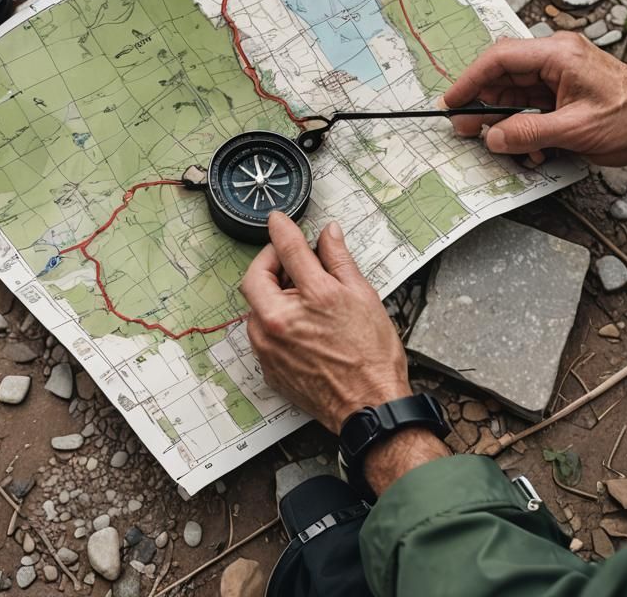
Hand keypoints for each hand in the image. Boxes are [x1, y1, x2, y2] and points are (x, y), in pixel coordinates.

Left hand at [240, 212, 410, 433]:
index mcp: (309, 298)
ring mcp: (269, 347)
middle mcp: (280, 323)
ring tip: (301, 298)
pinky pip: (261, 333)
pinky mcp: (268, 367)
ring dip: (272, 294)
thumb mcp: (362, 296)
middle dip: (270, 264)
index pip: (287, 249)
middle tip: (290, 261)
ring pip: (256, 307)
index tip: (278, 220)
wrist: (370, 406)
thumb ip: (339, 260)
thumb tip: (329, 235)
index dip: (282, 229)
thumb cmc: (371, 357)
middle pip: (255, 278)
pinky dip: (275, 321)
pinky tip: (301, 325)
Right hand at [443, 33, 626, 165]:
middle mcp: (556, 59)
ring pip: (514, 93)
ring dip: (503, 119)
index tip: (452, 101)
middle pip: (503, 75)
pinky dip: (523, 127)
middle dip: (482, 103)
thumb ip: (529, 133)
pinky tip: (527, 149)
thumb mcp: (576, 130)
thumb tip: (493, 138)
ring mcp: (559, 76)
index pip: (501, 57)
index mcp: (559, 54)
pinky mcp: (563, 94)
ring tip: (494, 142)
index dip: (470, 79)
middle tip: (464, 128)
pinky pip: (531, 106)